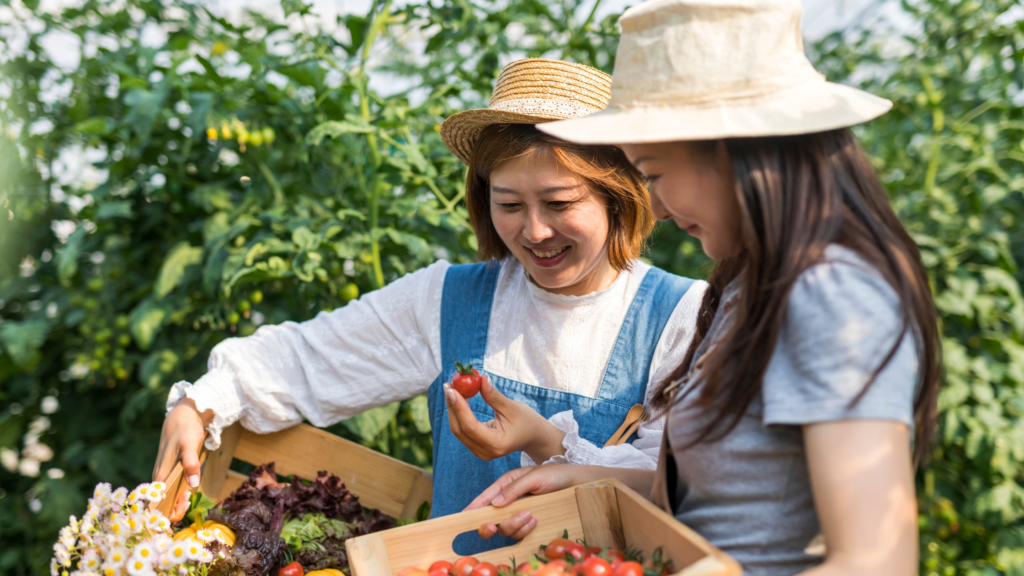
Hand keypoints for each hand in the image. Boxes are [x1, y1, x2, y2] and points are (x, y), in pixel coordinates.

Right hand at [152, 398, 211, 520]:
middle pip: (162, 506)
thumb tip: (193, 483)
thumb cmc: (185, 430)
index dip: (172, 512)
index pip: (158, 507)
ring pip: (166, 499)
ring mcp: (162, 476)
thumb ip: (191, 464)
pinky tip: (187, 488)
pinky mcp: (167, 473)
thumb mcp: (190, 445)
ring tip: (189, 494)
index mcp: (160, 476)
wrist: (182, 417)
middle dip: (176, 509)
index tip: (186, 502)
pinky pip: (169, 491)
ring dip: (177, 502)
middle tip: (189, 498)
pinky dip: (178, 495)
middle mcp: (158, 479)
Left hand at [445, 375, 566, 462]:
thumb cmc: (527, 421)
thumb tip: (481, 379)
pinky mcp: (477, 447)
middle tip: (448, 385)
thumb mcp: (512, 407)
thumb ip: (494, 396)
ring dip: (453, 409)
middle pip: (460, 429)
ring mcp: (480, 452)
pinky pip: (463, 430)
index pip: (470, 426)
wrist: (533, 437)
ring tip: (451, 389)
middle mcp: (485, 452)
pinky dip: (458, 414)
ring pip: (459, 430)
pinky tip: (457, 399)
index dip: (459, 407)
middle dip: (452, 406)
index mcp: (496, 444)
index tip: (451, 389)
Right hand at [466, 464, 591, 541]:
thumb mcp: (534, 476)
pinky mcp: (529, 525)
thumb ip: (513, 489)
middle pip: (490, 519)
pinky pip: (519, 534)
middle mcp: (509, 501)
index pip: (485, 498)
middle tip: (495, 525)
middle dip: (492, 524)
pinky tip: (536, 519)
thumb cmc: (555, 475)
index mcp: (506, 485)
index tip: (463, 517)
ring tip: (531, 514)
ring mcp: (519, 514)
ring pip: (505, 529)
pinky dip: (525, 529)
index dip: (472, 508)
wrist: (576, 485)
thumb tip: (495, 505)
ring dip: (515, 524)